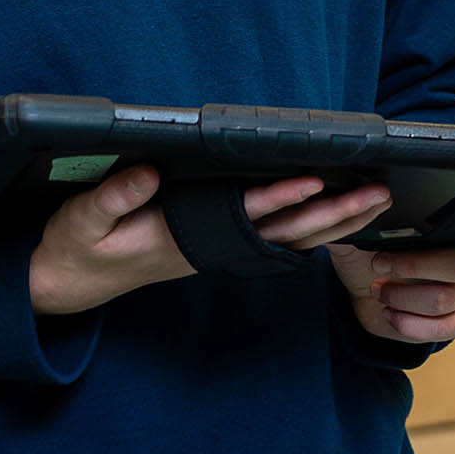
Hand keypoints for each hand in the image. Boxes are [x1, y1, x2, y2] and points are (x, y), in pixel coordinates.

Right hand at [29, 166, 393, 314]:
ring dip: (338, 221)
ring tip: (377, 201)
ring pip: (294, 237)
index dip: (279, 196)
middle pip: (287, 229)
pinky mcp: (225, 245)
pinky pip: (282, 238)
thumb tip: (148, 173)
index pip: (243, 214)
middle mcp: (216, 246)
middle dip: (334, 212)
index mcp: (186, 237)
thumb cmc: (78, 246)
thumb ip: (113, 198)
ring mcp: (224, 249)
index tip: (313, 180)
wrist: (76, 280)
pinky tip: (345, 217)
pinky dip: (317, 228)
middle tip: (376, 193)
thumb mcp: (81, 221)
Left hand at [327, 215, 454, 343]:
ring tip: (379, 290)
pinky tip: (391, 314)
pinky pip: (445, 327)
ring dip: (403, 298)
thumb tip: (375, 193)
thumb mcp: (365, 226)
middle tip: (379, 264)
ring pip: (446, 299)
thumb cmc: (371, 252)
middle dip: (413, 267)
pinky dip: (411, 324)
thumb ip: (372, 208)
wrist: (367, 287)